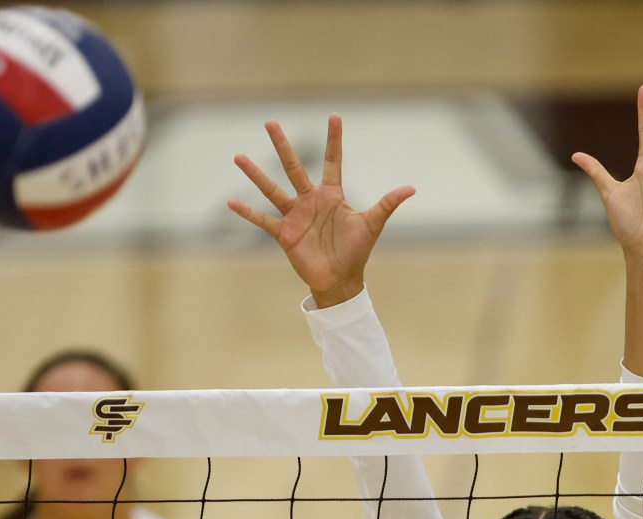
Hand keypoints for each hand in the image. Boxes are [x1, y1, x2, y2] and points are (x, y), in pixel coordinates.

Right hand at [227, 114, 414, 306]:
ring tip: (238, 156)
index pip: (333, 161)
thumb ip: (387, 204)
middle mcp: (310, 200)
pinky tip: (231, 201)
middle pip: (294, 167)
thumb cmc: (356, 252)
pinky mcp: (284, 233)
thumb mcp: (372, 224)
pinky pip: (263, 220)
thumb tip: (411, 188)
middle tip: (270, 122)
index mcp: (331, 195)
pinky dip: (248, 213)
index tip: (334, 115)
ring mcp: (295, 215)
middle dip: (283, 145)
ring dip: (256, 174)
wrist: (340, 280)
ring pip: (273, 190)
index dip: (334, 140)